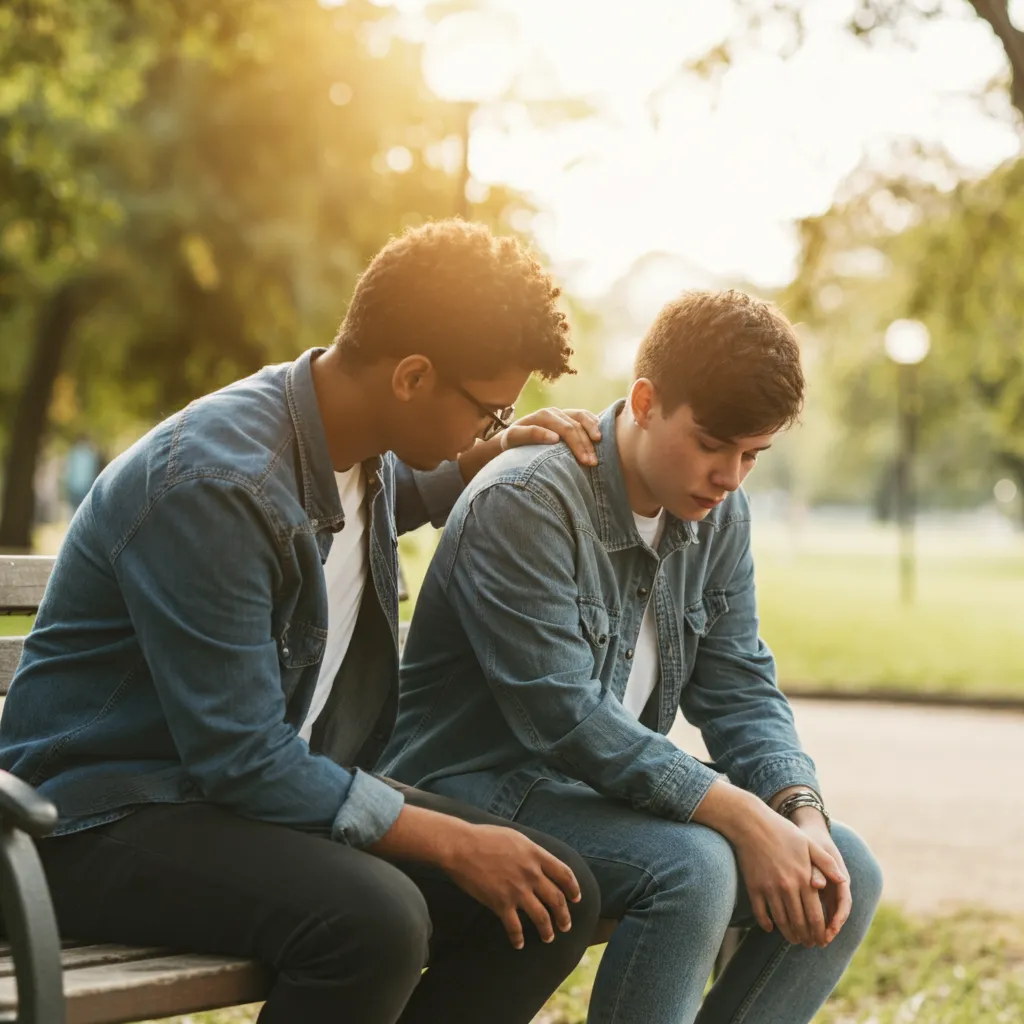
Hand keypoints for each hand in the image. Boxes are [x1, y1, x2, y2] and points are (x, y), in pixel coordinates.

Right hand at [441, 822, 582, 949]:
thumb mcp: (515, 837)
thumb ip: (530, 851)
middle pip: (556, 899)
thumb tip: (539, 860)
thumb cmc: (485, 837)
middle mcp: (531, 874)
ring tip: (548, 937)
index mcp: (536, 855)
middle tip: (565, 925)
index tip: (576, 898)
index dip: (573, 888)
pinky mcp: (501, 903)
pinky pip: (515, 927)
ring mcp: (517, 890)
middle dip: (564, 916)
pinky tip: (519, 944)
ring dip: (547, 930)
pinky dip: (518, 938)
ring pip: (541, 917)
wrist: (461, 846)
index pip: (564, 874)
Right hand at [457, 407, 600, 481]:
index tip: (600, 441)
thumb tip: (600, 450)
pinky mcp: (515, 432)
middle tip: (591, 462)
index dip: (591, 426)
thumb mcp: (558, 446)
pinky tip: (553, 440)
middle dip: (584, 443)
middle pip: (571, 424)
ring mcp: (531, 421)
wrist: (505, 454)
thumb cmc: (538, 452)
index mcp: (560, 417)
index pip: (580, 416)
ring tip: (581, 457)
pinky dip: (541, 433)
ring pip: (555, 423)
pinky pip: (529, 431)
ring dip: (571, 440)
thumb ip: (575, 443)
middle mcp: (548, 415)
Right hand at [733, 809, 847, 947]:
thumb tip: (843, 881)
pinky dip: (767, 924)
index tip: (821, 940)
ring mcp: (769, 889)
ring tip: (794, 939)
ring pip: (781, 921)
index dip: (819, 932)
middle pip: (799, 923)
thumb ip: (827, 863)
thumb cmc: (782, 832)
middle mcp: (788, 887)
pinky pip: (761, 913)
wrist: (751, 824)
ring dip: (789, 934)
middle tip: (809, 944)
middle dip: (806, 937)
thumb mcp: (809, 844)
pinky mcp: (753, 888)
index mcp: (804, 879)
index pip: (815, 916)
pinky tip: (770, 928)